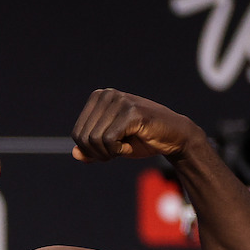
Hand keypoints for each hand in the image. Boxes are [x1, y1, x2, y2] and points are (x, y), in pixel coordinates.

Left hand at [70, 88, 203, 162]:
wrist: (174, 137)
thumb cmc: (141, 140)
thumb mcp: (112, 146)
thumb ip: (92, 150)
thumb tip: (75, 154)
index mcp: (99, 97)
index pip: (77, 133)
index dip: (89, 151)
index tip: (107, 152)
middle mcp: (107, 95)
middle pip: (83, 137)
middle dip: (97, 153)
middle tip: (115, 154)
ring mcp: (120, 101)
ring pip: (94, 140)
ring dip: (108, 153)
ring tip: (124, 148)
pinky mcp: (131, 112)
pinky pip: (109, 140)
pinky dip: (118, 151)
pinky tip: (129, 147)